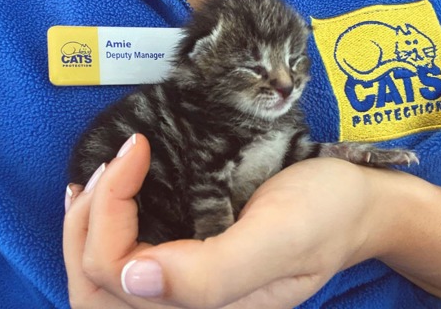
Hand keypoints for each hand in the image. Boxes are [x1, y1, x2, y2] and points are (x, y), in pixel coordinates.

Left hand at [62, 134, 398, 307]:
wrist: (355, 205)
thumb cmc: (326, 213)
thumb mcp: (282, 236)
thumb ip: (213, 273)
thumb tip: (135, 277)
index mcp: (210, 308)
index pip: (119, 273)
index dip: (110, 208)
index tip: (138, 148)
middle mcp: (192, 307)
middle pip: (97, 288)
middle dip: (85, 223)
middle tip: (109, 167)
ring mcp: (190, 289)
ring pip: (103, 280)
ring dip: (86, 227)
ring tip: (97, 180)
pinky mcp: (193, 264)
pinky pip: (126, 261)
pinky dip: (101, 228)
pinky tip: (104, 196)